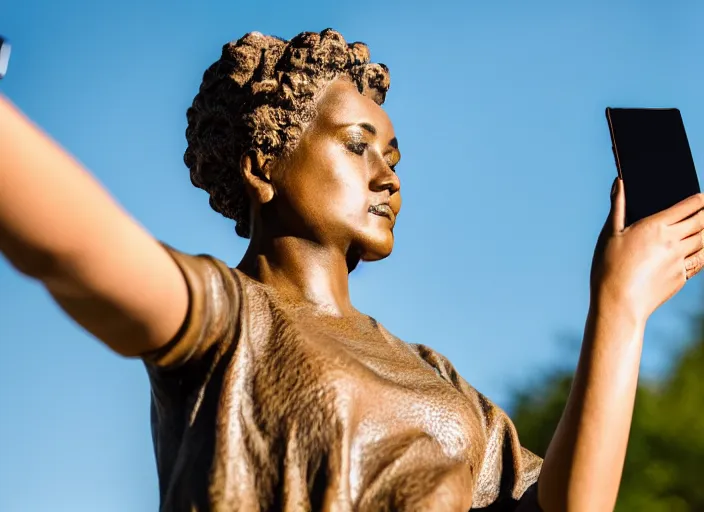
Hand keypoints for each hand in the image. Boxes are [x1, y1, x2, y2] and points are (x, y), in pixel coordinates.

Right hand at [591, 178, 703, 321]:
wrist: (619, 304)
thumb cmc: (609, 267)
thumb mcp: (609, 234)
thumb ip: (618, 206)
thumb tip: (620, 182)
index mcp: (656, 227)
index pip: (688, 206)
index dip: (699, 199)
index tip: (703, 196)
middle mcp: (674, 241)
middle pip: (702, 222)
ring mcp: (680, 260)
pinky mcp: (681, 277)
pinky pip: (700, 260)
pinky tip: (701, 250)